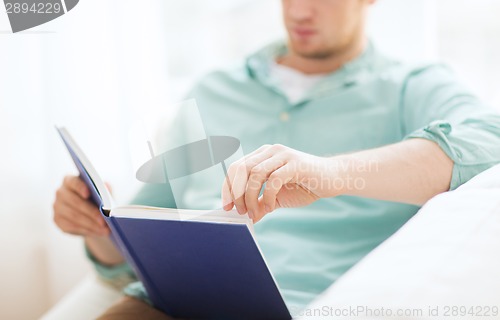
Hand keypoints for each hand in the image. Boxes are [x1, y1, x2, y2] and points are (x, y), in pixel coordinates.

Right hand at [53, 175, 109, 235]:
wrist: (88, 212)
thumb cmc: (96, 198)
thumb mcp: (102, 192)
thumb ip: (104, 189)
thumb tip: (106, 189)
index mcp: (70, 180)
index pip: (73, 182)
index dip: (80, 187)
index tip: (89, 193)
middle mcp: (60, 192)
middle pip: (75, 202)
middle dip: (91, 212)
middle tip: (104, 220)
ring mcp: (57, 207)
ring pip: (74, 216)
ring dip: (91, 224)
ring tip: (105, 229)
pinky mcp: (57, 220)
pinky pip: (72, 227)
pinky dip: (87, 230)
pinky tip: (98, 232)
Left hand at [222, 144, 338, 221]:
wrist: (334, 179)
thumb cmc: (305, 186)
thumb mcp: (277, 198)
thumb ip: (261, 204)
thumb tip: (247, 218)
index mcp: (263, 155)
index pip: (236, 168)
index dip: (227, 188)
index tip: (227, 207)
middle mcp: (270, 151)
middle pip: (241, 168)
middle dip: (235, 192)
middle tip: (239, 211)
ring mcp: (283, 155)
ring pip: (255, 173)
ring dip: (250, 196)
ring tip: (254, 212)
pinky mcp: (296, 163)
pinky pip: (274, 179)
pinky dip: (267, 196)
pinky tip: (269, 207)